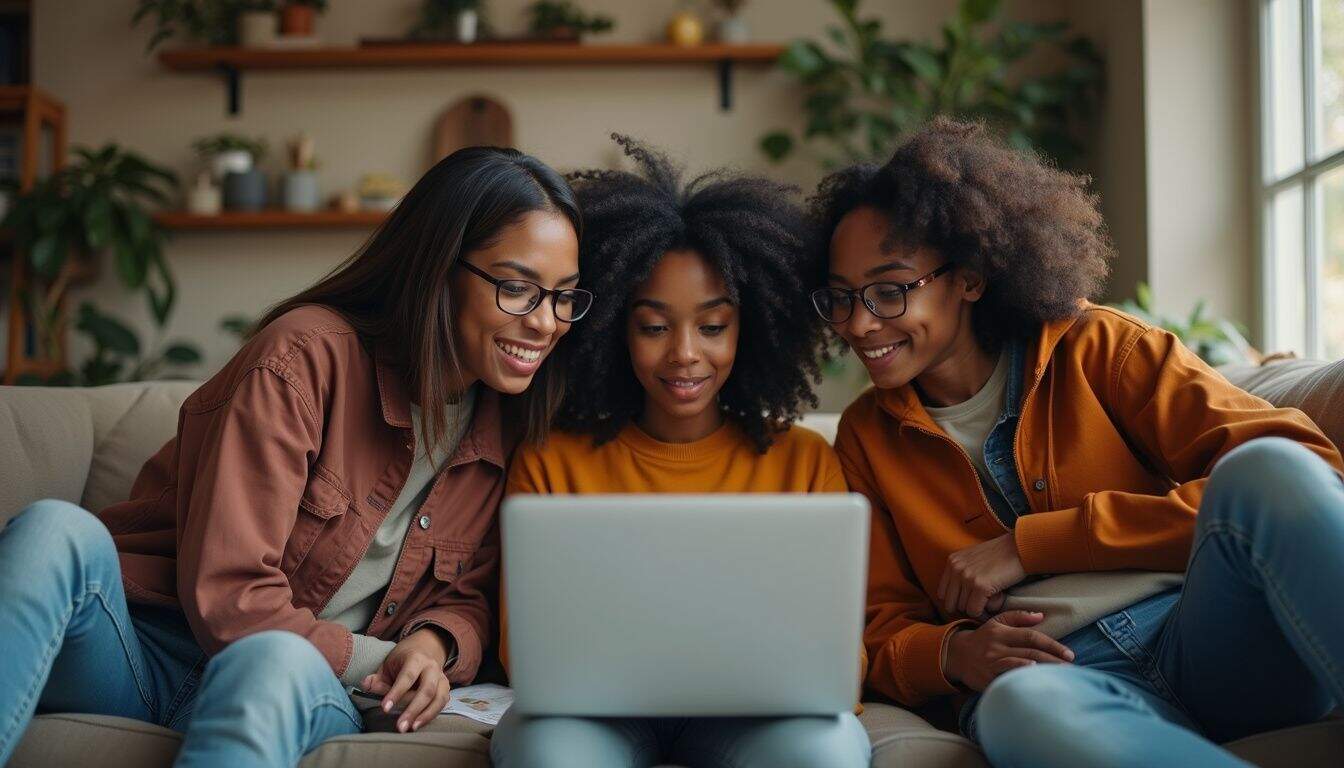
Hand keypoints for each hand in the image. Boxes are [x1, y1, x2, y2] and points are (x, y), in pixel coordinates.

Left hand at [360, 628, 451, 731]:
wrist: (423, 650)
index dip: (396, 693)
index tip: (384, 708)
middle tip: (400, 726)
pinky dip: (432, 715)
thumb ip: (377, 678)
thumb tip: (366, 685)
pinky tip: (419, 724)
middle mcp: (432, 667)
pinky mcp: (445, 688)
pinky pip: (442, 703)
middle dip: (413, 709)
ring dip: (425, 715)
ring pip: (438, 698)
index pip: (407, 677)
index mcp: (416, 658)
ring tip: (411, 728)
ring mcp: (441, 678)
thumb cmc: (401, 661)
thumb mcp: (387, 665)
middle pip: (427, 690)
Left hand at [938, 533, 1026, 617]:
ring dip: (979, 608)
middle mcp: (956, 568)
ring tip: (992, 597)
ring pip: (964, 609)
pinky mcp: (980, 586)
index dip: (957, 601)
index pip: (942, 593)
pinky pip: (975, 611)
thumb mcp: (974, 558)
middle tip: (983, 602)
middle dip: (966, 607)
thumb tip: (956, 598)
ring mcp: (967, 577)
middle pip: (951, 604)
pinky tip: (997, 601)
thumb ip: (962, 572)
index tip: (972, 600)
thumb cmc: (1002, 555)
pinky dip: (985, 612)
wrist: (1021, 547)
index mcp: (952, 561)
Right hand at [943, 611, 1074, 691]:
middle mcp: (998, 646)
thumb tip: (1041, 615)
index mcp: (1002, 632)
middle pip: (1031, 652)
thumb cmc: (982, 639)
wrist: (956, 655)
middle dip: (1053, 660)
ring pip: (1021, 664)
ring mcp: (992, 662)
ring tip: (1060, 675)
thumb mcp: (997, 623)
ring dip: (1042, 669)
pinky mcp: (987, 677)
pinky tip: (1032, 677)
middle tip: (1071, 667)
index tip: (1069, 653)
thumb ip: (1018, 617)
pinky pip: (1006, 676)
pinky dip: (1019, 675)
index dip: (1052, 645)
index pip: (1032, 637)